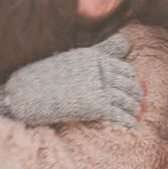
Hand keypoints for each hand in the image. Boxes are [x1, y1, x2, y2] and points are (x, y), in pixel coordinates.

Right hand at [0, 34, 142, 127]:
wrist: (30, 92)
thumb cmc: (46, 75)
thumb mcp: (71, 58)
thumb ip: (94, 53)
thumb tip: (114, 45)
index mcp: (95, 59)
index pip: (123, 68)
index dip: (129, 79)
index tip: (130, 85)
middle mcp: (101, 72)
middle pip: (128, 84)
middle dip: (134, 93)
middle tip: (137, 101)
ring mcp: (101, 89)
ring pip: (126, 99)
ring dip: (132, 107)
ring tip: (134, 113)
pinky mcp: (98, 106)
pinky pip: (119, 113)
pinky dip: (127, 119)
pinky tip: (131, 123)